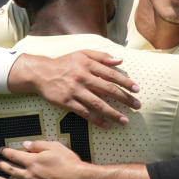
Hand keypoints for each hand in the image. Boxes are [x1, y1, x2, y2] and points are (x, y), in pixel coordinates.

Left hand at [0, 140, 93, 178]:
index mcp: (32, 162)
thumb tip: (25, 145)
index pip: (14, 155)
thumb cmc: (69, 163)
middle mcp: (29, 175)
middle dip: (1, 165)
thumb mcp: (55, 147)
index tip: (1, 150)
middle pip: (11, 170)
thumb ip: (38, 145)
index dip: (6, 152)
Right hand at [7, 51, 140, 127]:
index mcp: (88, 65)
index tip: (137, 90)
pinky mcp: (67, 102)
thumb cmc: (65, 63)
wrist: (41, 73)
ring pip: (98, 103)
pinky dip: (96, 119)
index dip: (126, 82)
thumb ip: (102, 56)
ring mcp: (75, 91)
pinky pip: (84, 112)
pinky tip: (106, 125)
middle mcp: (83, 77)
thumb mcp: (82, 53)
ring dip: (113, 113)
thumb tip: (120, 60)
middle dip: (125, 99)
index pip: (112, 75)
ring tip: (125, 120)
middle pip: (108, 90)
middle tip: (137, 106)